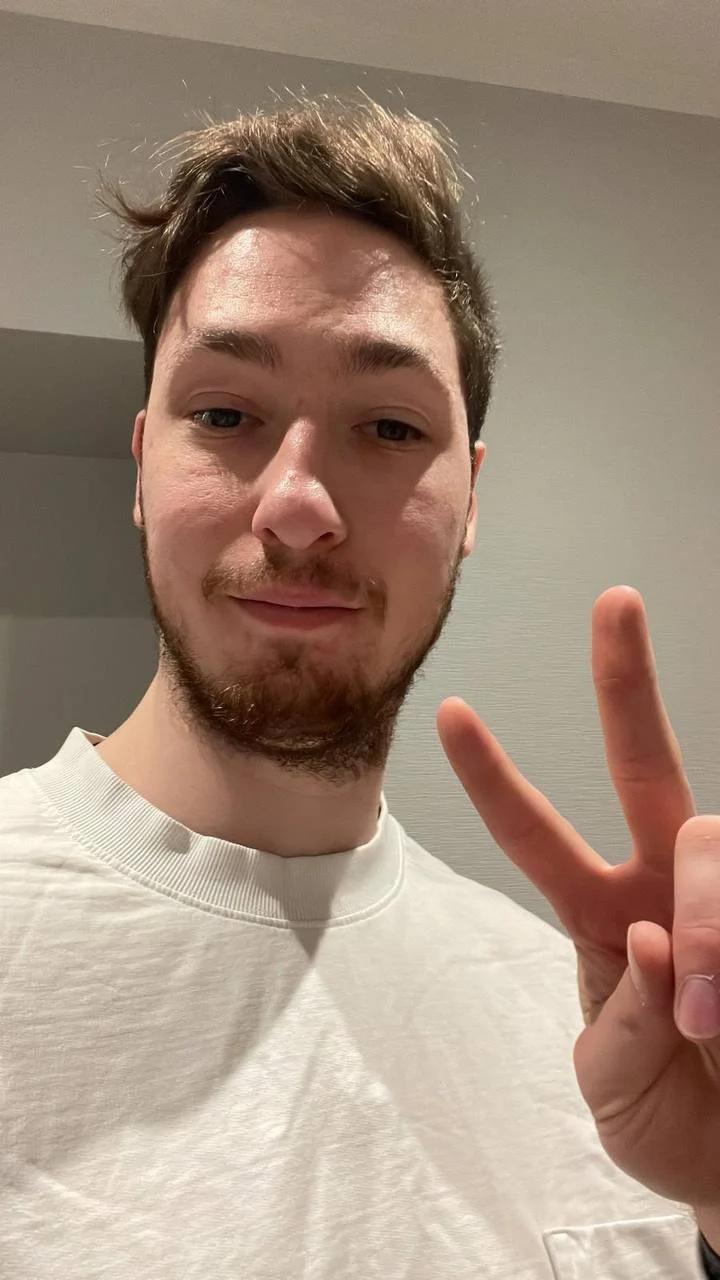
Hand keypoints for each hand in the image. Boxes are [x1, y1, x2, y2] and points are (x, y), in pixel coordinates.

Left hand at [437, 585, 719, 1217]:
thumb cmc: (663, 1116)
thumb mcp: (610, 1085)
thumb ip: (618, 1020)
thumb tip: (658, 937)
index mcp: (601, 914)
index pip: (538, 832)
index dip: (496, 777)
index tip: (455, 711)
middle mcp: (664, 886)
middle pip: (644, 766)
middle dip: (625, 683)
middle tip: (615, 603)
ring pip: (710, 843)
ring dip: (710, 921)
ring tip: (710, 1019)